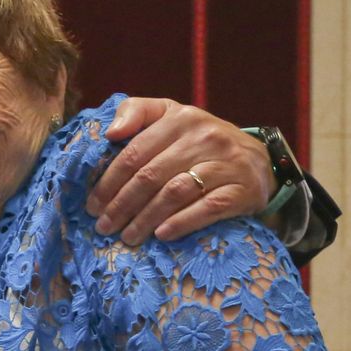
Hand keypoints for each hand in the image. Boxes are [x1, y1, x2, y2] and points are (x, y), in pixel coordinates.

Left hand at [85, 98, 275, 243]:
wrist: (257, 159)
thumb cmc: (199, 141)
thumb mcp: (170, 116)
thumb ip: (137, 112)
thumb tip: (111, 132)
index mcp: (180, 118)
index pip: (135, 152)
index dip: (109, 181)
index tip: (93, 205)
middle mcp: (205, 137)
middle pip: (151, 175)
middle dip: (122, 205)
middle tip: (104, 227)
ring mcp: (226, 163)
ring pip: (175, 192)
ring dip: (146, 218)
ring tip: (127, 237)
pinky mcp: (243, 189)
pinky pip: (209, 208)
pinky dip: (182, 223)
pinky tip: (161, 235)